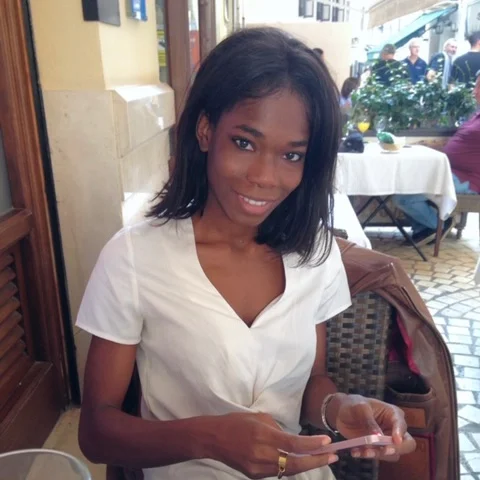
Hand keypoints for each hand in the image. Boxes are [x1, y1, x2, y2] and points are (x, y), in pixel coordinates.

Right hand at [208, 412, 337, 478]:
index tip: (327, 442)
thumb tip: (293, 439)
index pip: (293, 444)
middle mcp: (262, 454)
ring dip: (306, 464)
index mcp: (263, 436)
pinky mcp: (255, 476)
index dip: (312, 445)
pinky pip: (277, 472)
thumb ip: (278, 429)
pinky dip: (290, 466)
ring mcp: (258, 468)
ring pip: (288, 471)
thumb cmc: (236, 422)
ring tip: (321, 458)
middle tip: (333, 456)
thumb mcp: (259, 418)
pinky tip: (299, 460)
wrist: (213, 438)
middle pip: (295, 464)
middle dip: (316, 461)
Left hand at [333, 394, 415, 461]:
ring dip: (377, 454)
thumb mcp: (360, 408)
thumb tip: (378, 436)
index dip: (400, 433)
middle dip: (395, 449)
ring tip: (363, 451)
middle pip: (406, 445)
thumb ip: (369, 421)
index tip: (395, 440)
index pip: (402, 425)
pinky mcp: (376, 449)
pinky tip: (355, 452)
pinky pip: (376, 456)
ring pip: (390, 454)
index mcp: (393, 414)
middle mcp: (393, 429)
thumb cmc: (354, 404)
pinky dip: (366, 456)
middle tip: (383, 450)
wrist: (341, 412)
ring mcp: (386, 441)